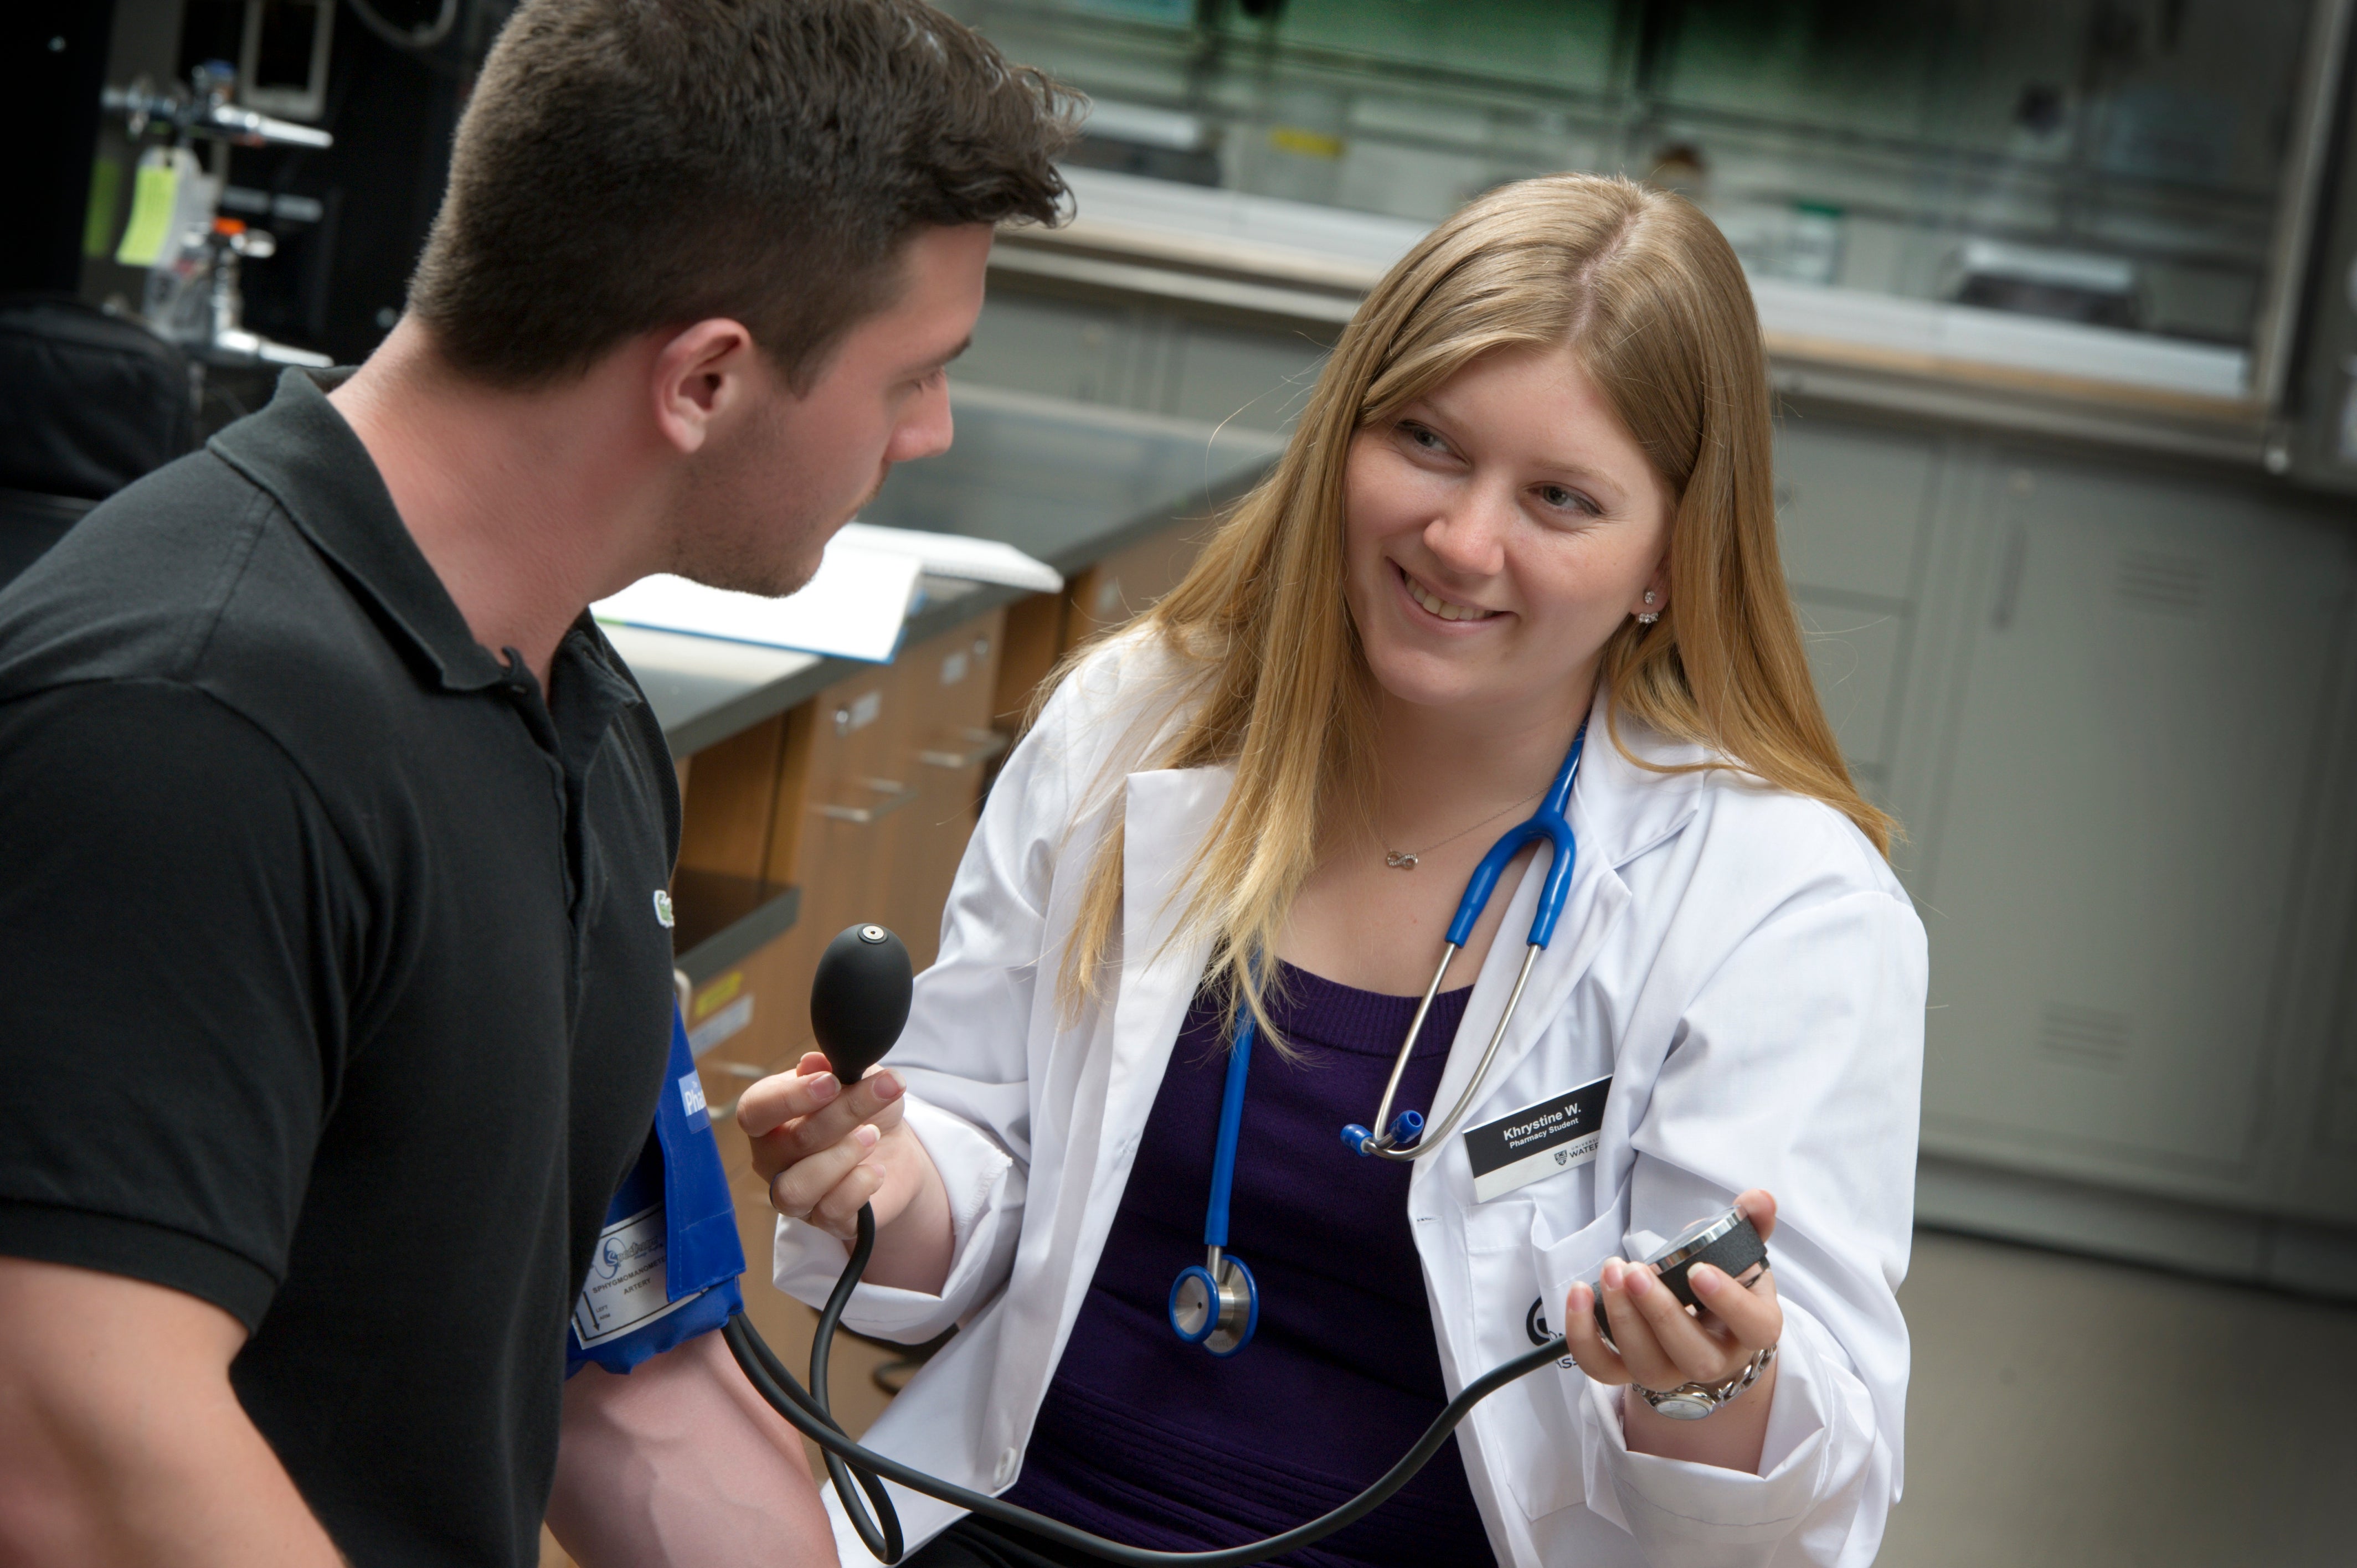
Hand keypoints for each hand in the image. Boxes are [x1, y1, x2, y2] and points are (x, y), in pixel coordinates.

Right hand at [737, 1052, 922, 1242]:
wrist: (893, 1147)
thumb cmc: (863, 1109)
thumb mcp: (857, 1079)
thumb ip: (835, 1069)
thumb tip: (813, 1061)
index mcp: (768, 1117)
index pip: (755, 1111)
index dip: (790, 1097)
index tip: (831, 1081)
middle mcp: (771, 1158)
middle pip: (792, 1142)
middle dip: (844, 1114)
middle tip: (882, 1091)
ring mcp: (794, 1193)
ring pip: (797, 1188)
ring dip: (842, 1157)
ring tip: (873, 1136)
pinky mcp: (823, 1220)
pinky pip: (830, 1211)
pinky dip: (859, 1186)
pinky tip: (877, 1170)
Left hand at [1561, 1189, 1782, 1403]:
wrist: (1701, 1326)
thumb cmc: (1721, 1286)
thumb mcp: (1741, 1253)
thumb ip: (1751, 1223)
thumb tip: (1759, 1197)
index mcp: (1751, 1328)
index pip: (1753, 1327)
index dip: (1729, 1302)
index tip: (1698, 1270)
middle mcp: (1714, 1359)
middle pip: (1693, 1356)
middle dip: (1660, 1313)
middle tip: (1636, 1272)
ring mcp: (1671, 1371)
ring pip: (1647, 1367)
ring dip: (1622, 1320)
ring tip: (1611, 1271)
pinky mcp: (1629, 1372)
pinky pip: (1603, 1368)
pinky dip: (1583, 1336)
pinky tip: (1581, 1293)